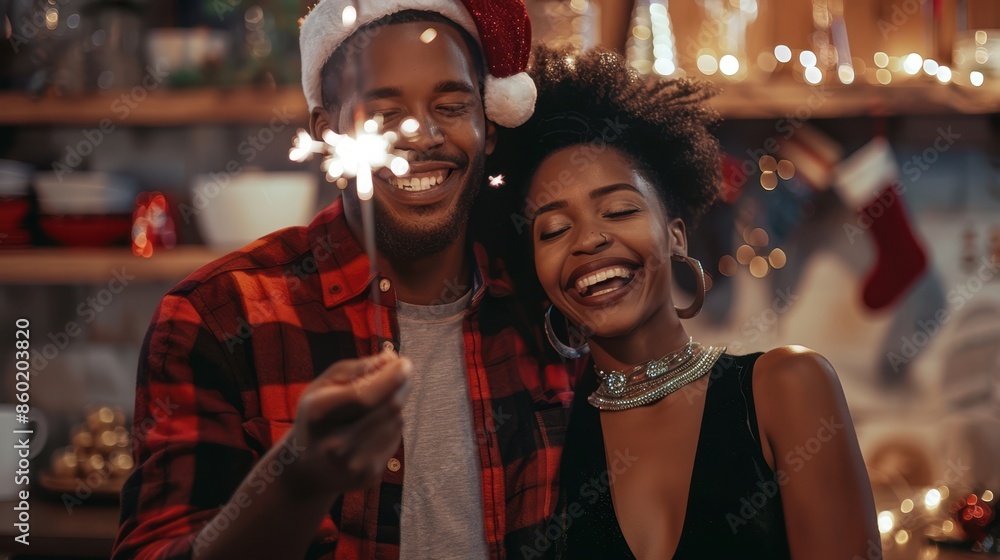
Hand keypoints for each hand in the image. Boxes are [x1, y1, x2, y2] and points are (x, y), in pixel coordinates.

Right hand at [284, 349, 411, 497]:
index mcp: (319, 414)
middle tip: (403, 373)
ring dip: (395, 405)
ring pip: (396, 421)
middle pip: (389, 407)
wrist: (307, 469)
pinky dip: (391, 425)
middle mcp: (336, 443)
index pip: (364, 395)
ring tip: (378, 402)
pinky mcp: (370, 475)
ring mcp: (354, 464)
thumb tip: (390, 358)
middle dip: (402, 385)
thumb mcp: (323, 386)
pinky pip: (395, 438)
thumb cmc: (317, 416)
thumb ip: (355, 369)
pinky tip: (373, 426)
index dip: (391, 377)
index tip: (404, 362)